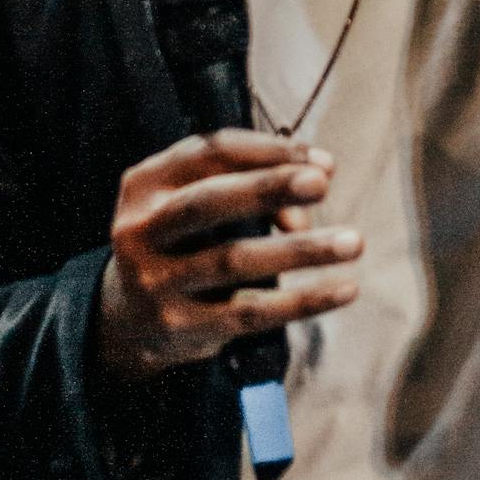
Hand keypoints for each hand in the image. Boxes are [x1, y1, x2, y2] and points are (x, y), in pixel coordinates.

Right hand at [96, 129, 359, 381]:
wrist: (125, 322)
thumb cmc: (181, 240)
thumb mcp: (195, 201)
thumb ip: (250, 182)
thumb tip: (321, 176)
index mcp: (146, 184)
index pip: (209, 152)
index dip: (269, 151)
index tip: (324, 163)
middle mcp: (141, 230)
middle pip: (209, 201)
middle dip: (269, 188)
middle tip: (323, 183)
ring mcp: (154, 282)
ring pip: (233, 260)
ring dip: (300, 249)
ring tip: (354, 241)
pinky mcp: (178, 328)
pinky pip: (249, 313)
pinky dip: (301, 301)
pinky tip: (343, 289)